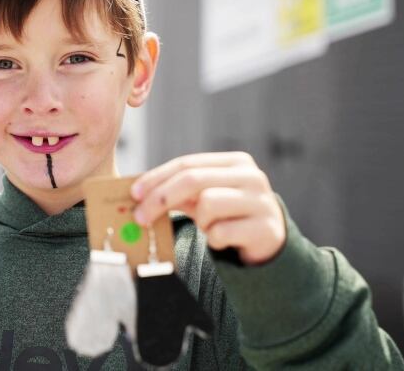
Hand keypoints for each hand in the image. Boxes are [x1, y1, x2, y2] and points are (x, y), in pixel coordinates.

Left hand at [131, 152, 285, 264]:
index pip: (187, 163)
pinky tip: (225, 240)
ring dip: (200, 221)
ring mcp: (261, 202)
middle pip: (193, 180)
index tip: (134, 193)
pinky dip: (215, 240)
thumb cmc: (229, 214)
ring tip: (210, 227)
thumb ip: (177, 191)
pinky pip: (220, 233)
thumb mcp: (205, 196)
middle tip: (140, 218)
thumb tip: (137, 196)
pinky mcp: (265, 228)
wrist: (269, 240)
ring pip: (207, 205)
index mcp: (235, 162)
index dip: (156, 177)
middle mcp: (251, 176)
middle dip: (160, 198)